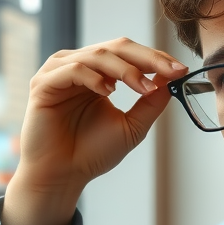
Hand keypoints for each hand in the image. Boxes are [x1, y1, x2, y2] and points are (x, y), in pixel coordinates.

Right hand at [2, 39, 186, 224]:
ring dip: (126, 69)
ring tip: (143, 87)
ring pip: (97, 55)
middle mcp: (77, 67)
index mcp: (97, 73)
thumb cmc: (91, 154)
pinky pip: (74, 69)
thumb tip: (172, 78)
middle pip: (116, 47)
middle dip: (147, 59)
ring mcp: (59, 73)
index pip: (129, 54)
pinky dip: (95, 78)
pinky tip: (109, 92)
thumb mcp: (132, 126)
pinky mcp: (43, 84)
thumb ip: (150, 102)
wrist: (63, 177)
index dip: (155, 59)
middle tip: (170, 71)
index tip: (180, 70)